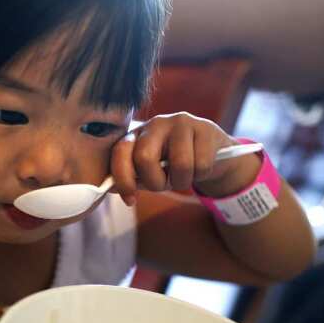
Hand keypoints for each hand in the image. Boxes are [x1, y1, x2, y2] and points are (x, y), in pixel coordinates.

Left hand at [110, 112, 261, 205]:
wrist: (210, 152)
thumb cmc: (173, 165)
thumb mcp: (150, 171)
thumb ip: (133, 178)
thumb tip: (113, 188)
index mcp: (137, 134)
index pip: (120, 152)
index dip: (123, 179)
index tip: (131, 200)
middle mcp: (155, 124)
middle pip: (145, 158)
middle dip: (155, 182)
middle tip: (165, 184)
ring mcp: (180, 122)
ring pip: (180, 164)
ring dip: (182, 182)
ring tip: (184, 176)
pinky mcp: (204, 128)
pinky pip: (201, 164)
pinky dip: (201, 175)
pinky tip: (200, 167)